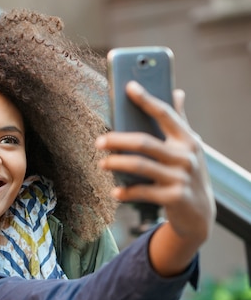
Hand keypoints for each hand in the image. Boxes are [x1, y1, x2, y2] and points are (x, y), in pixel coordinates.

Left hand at [96, 81, 215, 274]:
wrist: (200, 212)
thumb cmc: (187, 172)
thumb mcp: (189, 147)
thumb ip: (180, 121)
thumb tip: (177, 91)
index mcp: (188, 139)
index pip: (165, 114)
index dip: (147, 99)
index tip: (129, 87)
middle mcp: (186, 156)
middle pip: (144, 142)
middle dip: (118, 140)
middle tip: (99, 141)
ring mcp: (180, 177)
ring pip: (140, 166)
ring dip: (116, 164)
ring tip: (102, 163)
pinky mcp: (174, 197)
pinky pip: (143, 192)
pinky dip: (126, 191)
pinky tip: (115, 191)